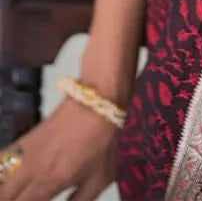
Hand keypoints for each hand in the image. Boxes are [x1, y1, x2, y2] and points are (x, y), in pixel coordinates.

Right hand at [0, 98, 117, 200]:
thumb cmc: (102, 141)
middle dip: (10, 200)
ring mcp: (24, 153)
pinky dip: (2, 173)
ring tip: (16, 193)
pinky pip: (2, 161)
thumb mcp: (99, 179)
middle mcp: (31, 169)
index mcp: (50, 181)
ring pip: (0, 180)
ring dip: (6, 191)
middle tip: (26, 198)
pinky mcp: (23, 141)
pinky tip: (10, 181)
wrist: (97, 101)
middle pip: (4, 195)